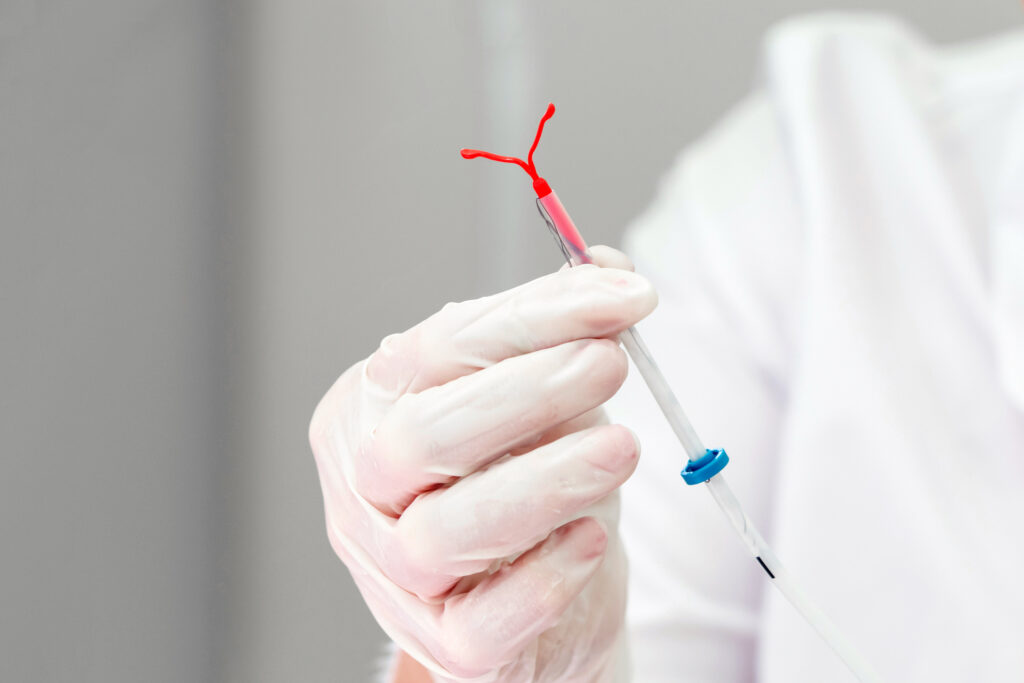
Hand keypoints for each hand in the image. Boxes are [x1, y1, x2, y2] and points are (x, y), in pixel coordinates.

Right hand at [309, 247, 656, 681]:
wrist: (532, 595)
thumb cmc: (523, 478)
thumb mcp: (541, 397)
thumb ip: (563, 334)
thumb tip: (609, 267)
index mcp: (372, 408)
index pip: (440, 349)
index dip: (535, 317)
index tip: (624, 295)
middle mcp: (366, 489)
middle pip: (423, 438)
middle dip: (528, 392)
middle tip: (611, 363)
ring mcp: (394, 574)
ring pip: (445, 533)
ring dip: (545, 481)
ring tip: (623, 446)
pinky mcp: (444, 644)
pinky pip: (484, 622)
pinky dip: (544, 577)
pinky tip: (591, 537)